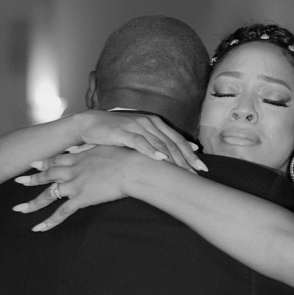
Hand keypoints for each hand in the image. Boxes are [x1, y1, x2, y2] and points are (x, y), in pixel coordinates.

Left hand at [13, 146, 148, 231]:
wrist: (131, 168)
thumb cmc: (124, 156)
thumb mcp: (104, 148)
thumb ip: (89, 150)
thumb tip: (80, 149)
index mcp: (78, 158)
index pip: (55, 160)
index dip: (43, 163)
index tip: (33, 164)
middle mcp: (72, 171)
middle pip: (47, 176)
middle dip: (31, 179)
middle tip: (18, 181)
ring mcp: (74, 185)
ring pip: (48, 196)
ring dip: (32, 203)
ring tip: (19, 209)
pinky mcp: (81, 199)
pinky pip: (61, 213)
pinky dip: (49, 222)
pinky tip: (38, 228)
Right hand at [17, 110, 204, 174]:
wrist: (91, 124)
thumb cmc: (116, 133)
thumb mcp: (139, 136)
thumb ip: (159, 141)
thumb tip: (179, 151)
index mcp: (155, 123)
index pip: (177, 140)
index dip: (191, 153)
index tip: (202, 166)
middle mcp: (149, 123)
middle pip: (172, 143)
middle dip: (187, 158)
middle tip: (199, 171)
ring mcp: (137, 127)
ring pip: (160, 144)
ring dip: (173, 158)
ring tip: (185, 170)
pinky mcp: (125, 132)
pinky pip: (140, 142)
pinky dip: (151, 151)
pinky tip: (160, 159)